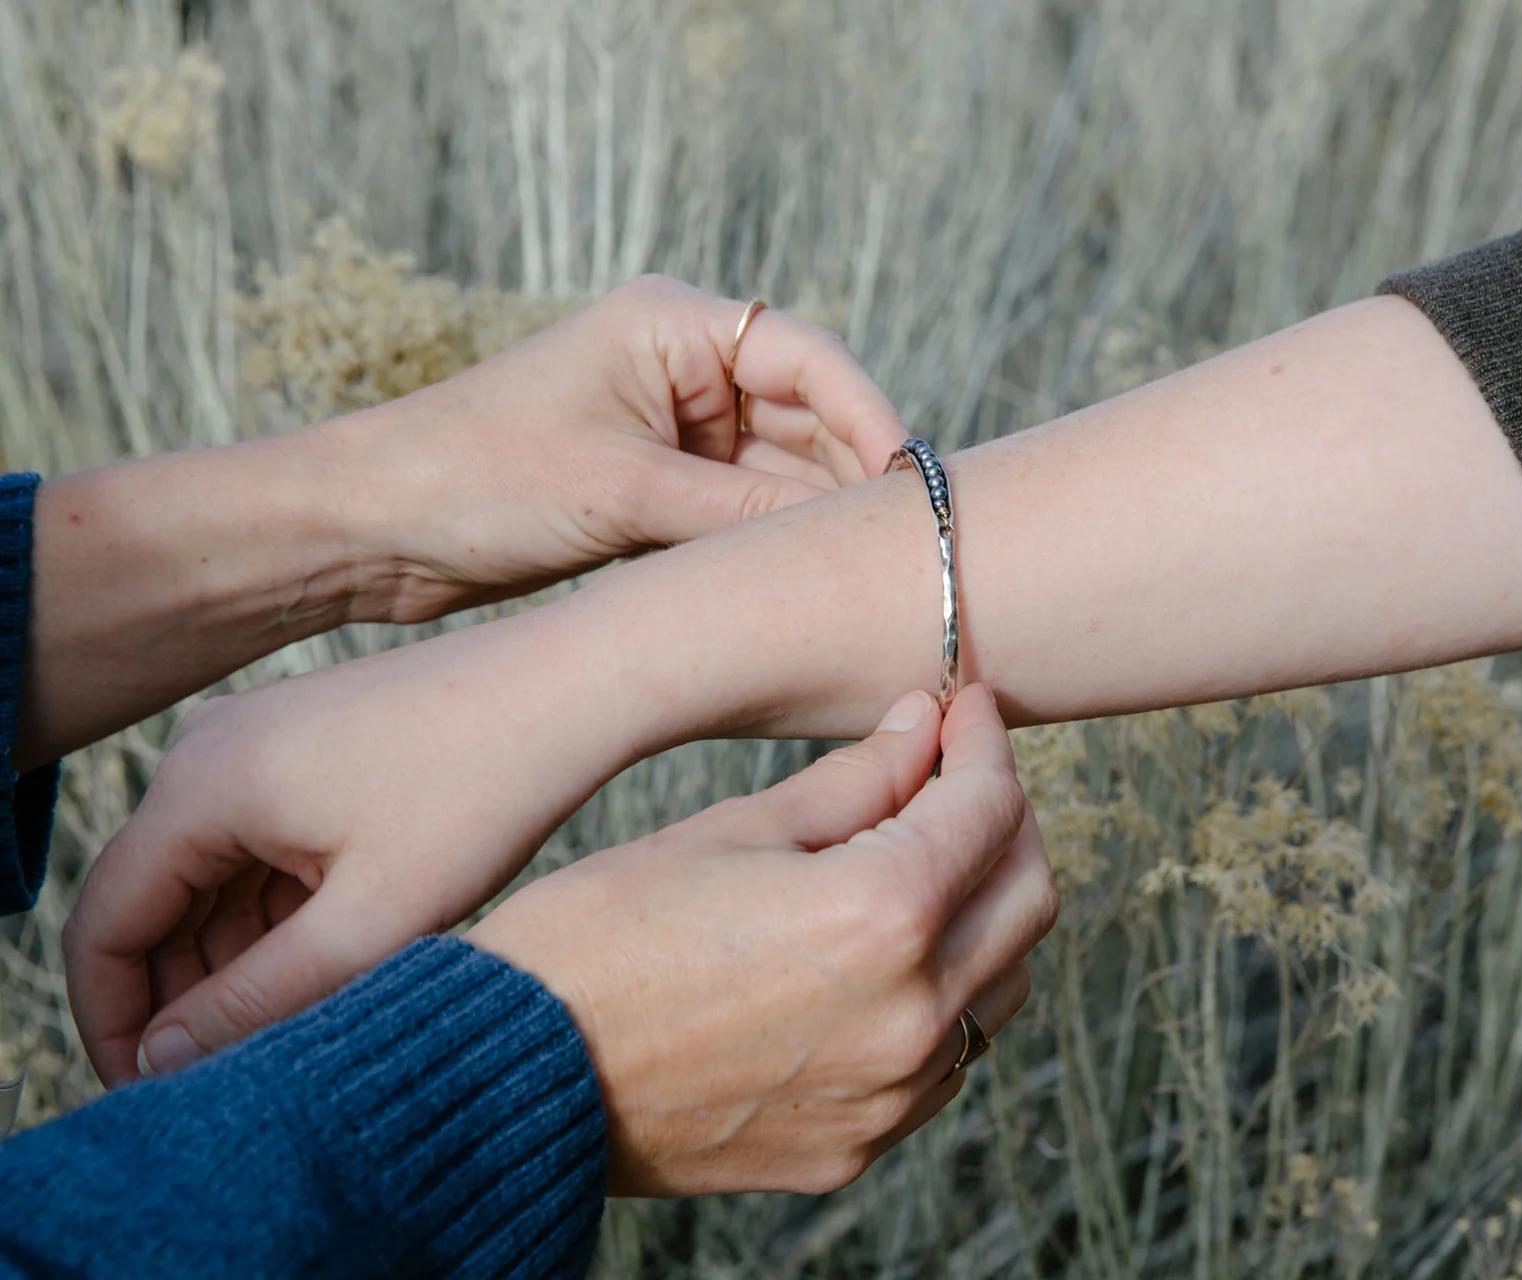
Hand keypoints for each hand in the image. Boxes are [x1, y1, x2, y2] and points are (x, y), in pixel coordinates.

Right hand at [61, 597, 632, 1084]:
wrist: (571, 683)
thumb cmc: (484, 789)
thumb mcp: (372, 919)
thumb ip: (256, 999)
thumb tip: (161, 1061)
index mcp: (200, 788)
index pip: (104, 928)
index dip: (117, 1022)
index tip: (157, 1091)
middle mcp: (207, 754)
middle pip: (154, 904)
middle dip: (187, 995)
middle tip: (242, 1071)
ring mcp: (256, 743)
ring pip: (211, 882)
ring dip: (241, 957)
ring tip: (305, 1020)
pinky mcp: (304, 747)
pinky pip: (258, 848)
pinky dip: (282, 911)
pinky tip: (337, 959)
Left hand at [326, 274, 905, 622]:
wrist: (373, 528)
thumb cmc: (477, 478)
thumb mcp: (621, 494)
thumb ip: (739, 510)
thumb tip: (840, 534)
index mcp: (671, 325)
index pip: (804, 356)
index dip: (866, 414)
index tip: (903, 482)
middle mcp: (680, 365)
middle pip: (804, 410)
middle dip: (849, 469)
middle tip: (899, 540)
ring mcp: (670, 425)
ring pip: (779, 463)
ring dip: (813, 509)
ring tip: (864, 565)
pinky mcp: (655, 481)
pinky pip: (741, 504)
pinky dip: (771, 535)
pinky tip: (808, 575)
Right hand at [469, 686, 1058, 1194]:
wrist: (512, 1078)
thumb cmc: (600, 936)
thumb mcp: (732, 830)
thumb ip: (854, 781)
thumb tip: (920, 726)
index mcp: (882, 916)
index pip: (988, 809)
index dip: (982, 743)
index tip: (964, 709)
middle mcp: (912, 1016)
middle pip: (1027, 898)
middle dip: (1003, 822)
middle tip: (953, 776)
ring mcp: (892, 1094)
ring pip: (1002, 986)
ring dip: (984, 911)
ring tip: (920, 861)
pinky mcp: (859, 1144)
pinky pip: (947, 1059)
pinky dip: (943, 994)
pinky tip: (885, 957)